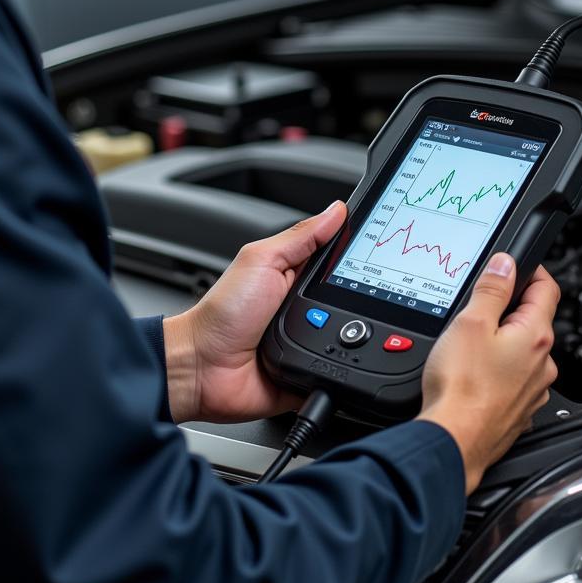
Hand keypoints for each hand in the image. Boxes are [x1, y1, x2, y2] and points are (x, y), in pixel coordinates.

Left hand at [162, 201, 346, 422]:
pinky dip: (342, 369)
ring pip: (351, 336)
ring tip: (329, 331)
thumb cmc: (222, 313)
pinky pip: (339, 371)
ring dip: (349, 336)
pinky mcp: (312, 371)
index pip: (336, 258)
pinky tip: (337, 360)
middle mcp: (307, 307)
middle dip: (358, 299)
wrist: (203, 368)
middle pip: (351, 298)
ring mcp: (310, 341)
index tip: (378, 245)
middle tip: (350, 297)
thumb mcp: (261, 260)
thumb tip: (335, 211)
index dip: (356, 251)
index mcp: (295, 275)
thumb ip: (300, 236)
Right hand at [418, 254, 558, 493]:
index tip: (517, 264)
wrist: (455, 440)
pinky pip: (514, 379)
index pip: (548, 289)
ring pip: (524, 352)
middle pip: (534, 321)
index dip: (533, 270)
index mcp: (536, 336)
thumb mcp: (471, 323)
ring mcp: (533, 389)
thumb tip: (506, 265)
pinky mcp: (519, 410)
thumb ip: (492, 290)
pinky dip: (498, 370)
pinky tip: (474, 373)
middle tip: (482, 303)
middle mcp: (543, 364)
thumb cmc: (462, 387)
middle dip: (512, 308)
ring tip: (471, 342)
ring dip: (505, 341)